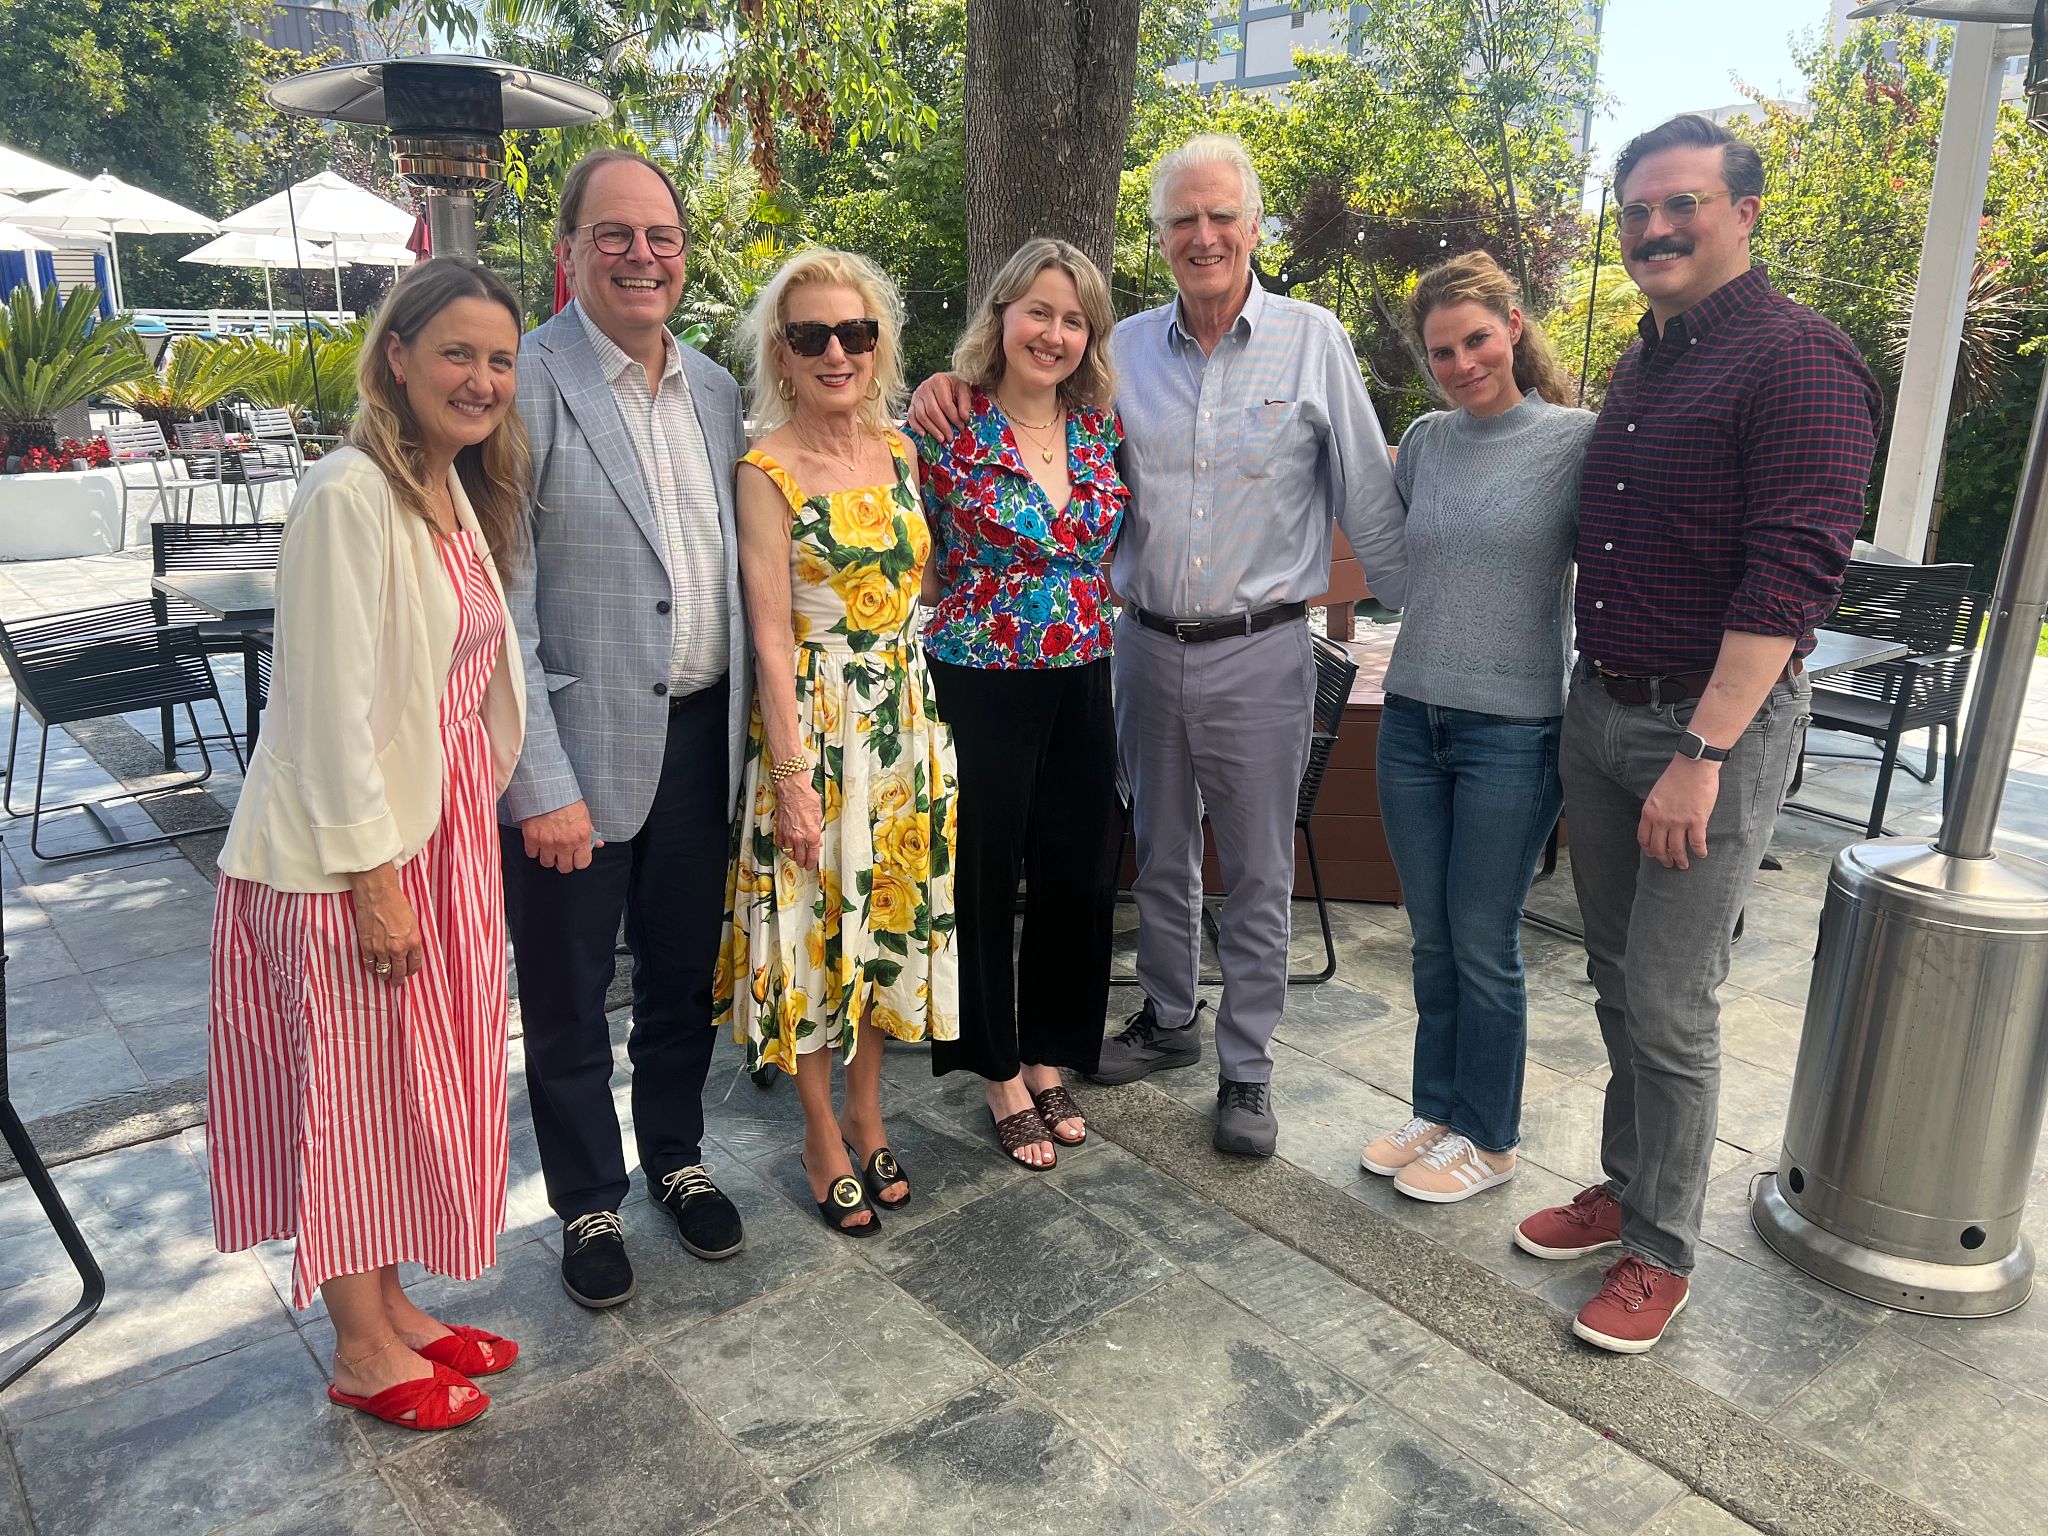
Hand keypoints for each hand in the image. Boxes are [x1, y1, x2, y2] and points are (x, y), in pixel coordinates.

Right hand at [348, 864, 423, 983]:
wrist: (378, 894)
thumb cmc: (397, 903)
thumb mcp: (413, 921)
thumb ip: (412, 937)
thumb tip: (410, 949)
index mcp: (413, 941)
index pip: (415, 964)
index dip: (412, 971)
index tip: (409, 973)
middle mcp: (399, 949)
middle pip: (400, 972)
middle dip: (399, 979)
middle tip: (397, 983)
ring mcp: (382, 949)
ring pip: (384, 971)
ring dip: (385, 976)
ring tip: (386, 977)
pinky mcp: (367, 946)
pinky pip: (370, 964)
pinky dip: (372, 969)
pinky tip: (373, 969)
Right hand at [521, 800, 602, 872]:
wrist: (546, 789)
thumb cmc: (566, 800)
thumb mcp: (584, 815)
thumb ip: (590, 832)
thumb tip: (597, 843)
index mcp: (581, 838)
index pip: (582, 863)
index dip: (579, 861)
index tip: (576, 857)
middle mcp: (565, 843)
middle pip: (565, 868)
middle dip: (564, 862)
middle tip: (562, 854)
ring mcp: (547, 843)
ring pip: (547, 863)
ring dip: (549, 857)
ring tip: (550, 848)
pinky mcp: (532, 839)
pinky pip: (532, 854)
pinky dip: (534, 850)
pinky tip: (538, 842)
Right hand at [774, 779, 823, 870]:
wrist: (793, 791)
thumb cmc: (806, 799)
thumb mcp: (819, 815)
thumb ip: (818, 829)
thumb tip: (817, 839)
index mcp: (812, 835)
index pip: (813, 856)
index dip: (812, 863)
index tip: (811, 866)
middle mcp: (799, 837)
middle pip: (800, 858)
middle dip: (803, 863)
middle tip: (804, 864)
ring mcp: (788, 835)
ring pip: (789, 853)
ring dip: (793, 856)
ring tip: (796, 856)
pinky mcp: (780, 830)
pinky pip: (781, 844)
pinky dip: (784, 847)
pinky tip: (787, 846)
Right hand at [906, 372, 972, 438]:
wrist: (943, 381)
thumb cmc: (954, 386)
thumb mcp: (963, 390)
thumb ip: (965, 403)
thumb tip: (964, 418)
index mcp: (939, 381)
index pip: (945, 404)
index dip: (954, 418)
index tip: (961, 427)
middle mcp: (925, 387)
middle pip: (932, 411)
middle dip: (943, 426)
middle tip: (950, 437)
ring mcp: (917, 396)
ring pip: (922, 416)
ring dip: (932, 430)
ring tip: (941, 439)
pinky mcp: (912, 404)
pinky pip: (911, 417)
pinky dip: (916, 427)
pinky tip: (924, 435)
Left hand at [1639, 756, 1720, 869]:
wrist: (1693, 766)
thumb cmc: (1675, 776)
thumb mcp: (1656, 794)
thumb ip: (1655, 810)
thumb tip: (1657, 823)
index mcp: (1649, 813)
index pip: (1644, 838)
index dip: (1648, 850)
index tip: (1653, 854)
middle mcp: (1661, 820)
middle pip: (1659, 848)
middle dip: (1664, 859)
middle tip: (1669, 863)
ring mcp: (1679, 822)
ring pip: (1677, 849)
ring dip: (1680, 860)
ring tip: (1683, 865)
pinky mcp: (1697, 821)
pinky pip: (1697, 843)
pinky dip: (1699, 851)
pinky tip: (1702, 854)